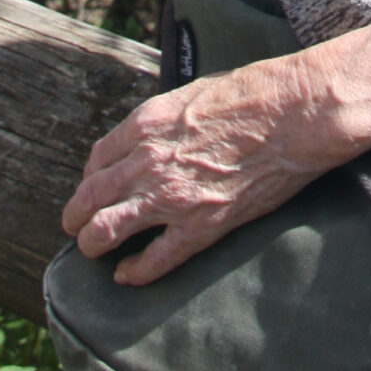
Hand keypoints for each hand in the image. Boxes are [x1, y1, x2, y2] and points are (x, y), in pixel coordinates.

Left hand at [61, 57, 343, 285]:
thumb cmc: (252, 94)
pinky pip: (154, 260)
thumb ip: (164, 120)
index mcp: (145, 124)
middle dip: (76, 217)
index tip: (92, 190)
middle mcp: (147, 161)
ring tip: (92, 252)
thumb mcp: (192, 93)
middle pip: (90, 198)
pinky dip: (134, 273)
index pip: (97, 160)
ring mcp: (172, 197)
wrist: (294, 113)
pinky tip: (127, 276)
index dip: (89, 180)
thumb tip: (152, 138)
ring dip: (92, 245)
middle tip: (75, 228)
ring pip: (106, 232)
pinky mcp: (201, 226)